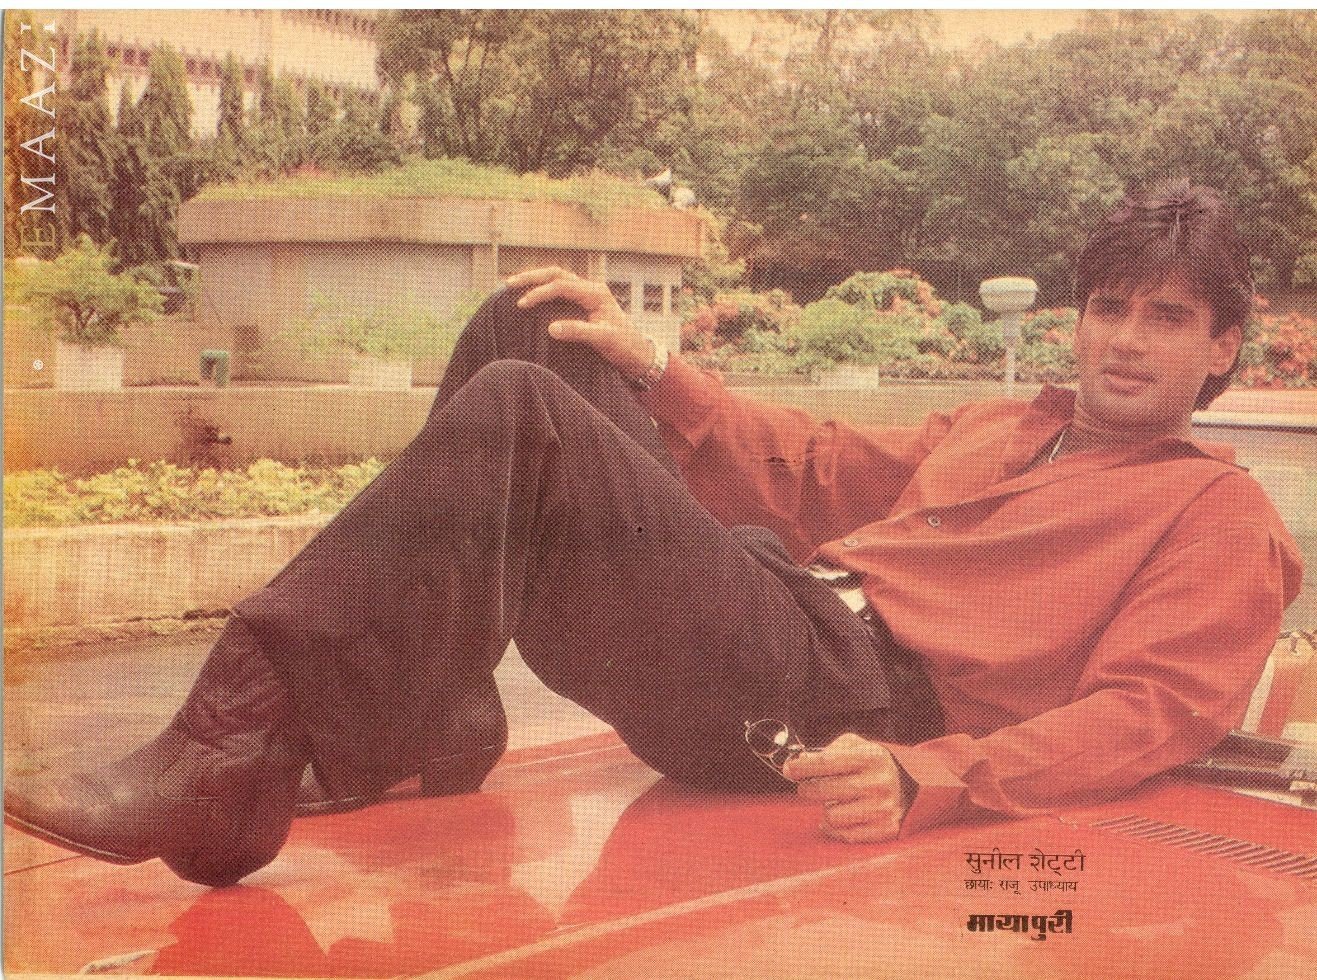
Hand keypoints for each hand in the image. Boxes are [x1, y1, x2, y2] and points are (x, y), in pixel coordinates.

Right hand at [505, 266, 654, 377]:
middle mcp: (591, 288)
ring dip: (536, 279)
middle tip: (509, 284)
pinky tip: (529, 295)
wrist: (637, 352)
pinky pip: (560, 288)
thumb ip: (578, 332)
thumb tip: (551, 328)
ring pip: (557, 277)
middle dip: (532, 277)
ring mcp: (587, 294)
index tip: (522, 305)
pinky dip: (543, 288)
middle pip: (557, 273)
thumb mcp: (602, 340)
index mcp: (596, 293)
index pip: (562, 285)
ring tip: (513, 285)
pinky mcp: (583, 302)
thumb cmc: (623, 345)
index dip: (540, 293)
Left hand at [782, 733, 909, 842]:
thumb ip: (830, 750)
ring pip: (831, 815)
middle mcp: (878, 783)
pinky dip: (835, 827)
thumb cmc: (875, 765)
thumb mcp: (859, 746)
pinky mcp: (885, 829)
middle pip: (823, 790)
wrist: (914, 786)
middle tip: (806, 786)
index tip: (788, 769)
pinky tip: (840, 817)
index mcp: (870, 757)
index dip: (802, 767)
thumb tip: (801, 761)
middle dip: (806, 788)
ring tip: (834, 801)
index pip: (826, 762)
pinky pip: (845, 834)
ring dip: (825, 809)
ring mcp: (882, 808)